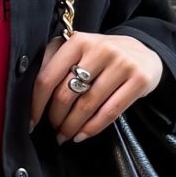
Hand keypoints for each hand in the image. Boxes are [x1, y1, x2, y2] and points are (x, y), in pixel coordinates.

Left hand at [29, 30, 164, 141]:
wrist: (144, 52)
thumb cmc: (102, 56)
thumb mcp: (79, 50)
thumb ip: (54, 62)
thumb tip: (31, 96)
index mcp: (78, 41)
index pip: (48, 77)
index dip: (36, 104)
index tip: (31, 121)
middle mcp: (100, 49)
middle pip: (66, 94)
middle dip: (55, 118)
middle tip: (53, 128)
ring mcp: (122, 63)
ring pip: (87, 105)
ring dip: (71, 126)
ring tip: (65, 135)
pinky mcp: (139, 79)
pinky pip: (110, 112)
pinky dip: (92, 128)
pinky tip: (82, 135)